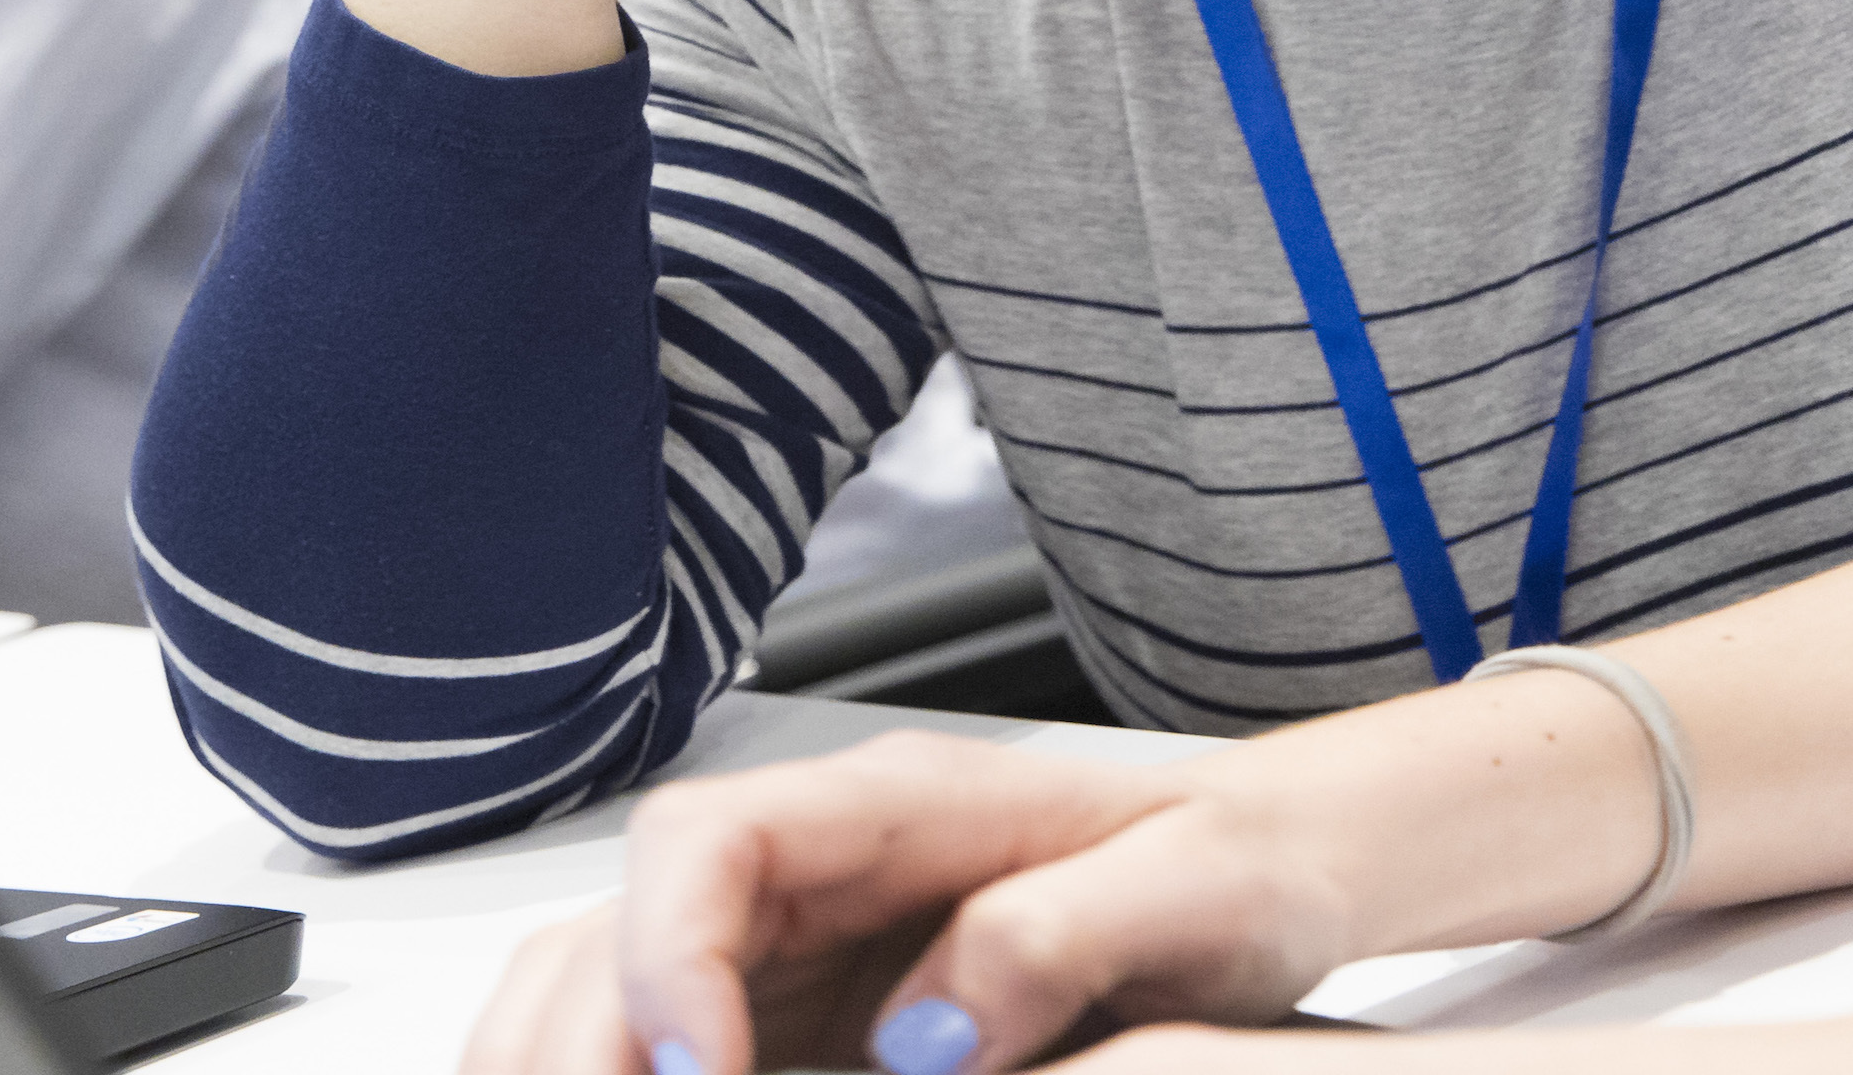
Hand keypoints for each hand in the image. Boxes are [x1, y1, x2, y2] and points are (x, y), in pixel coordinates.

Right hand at [462, 735, 1365, 1074]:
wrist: (1277, 865)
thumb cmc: (1240, 863)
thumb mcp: (1197, 893)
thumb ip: (1064, 934)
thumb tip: (927, 1030)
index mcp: (901, 804)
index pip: (708, 842)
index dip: (664, 957)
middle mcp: (819, 860)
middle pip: (620, 923)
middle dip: (586, 1044)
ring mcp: (796, 940)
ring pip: (609, 984)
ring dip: (576, 1064)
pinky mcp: (799, 1014)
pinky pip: (666, 1041)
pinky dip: (616, 1074)